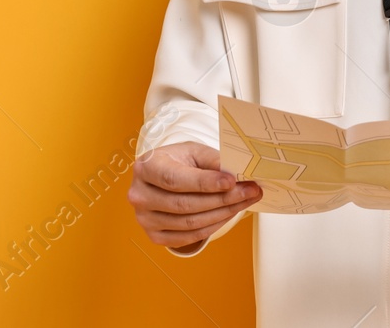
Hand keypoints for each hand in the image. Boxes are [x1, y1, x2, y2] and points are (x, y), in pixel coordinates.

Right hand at [128, 141, 261, 251]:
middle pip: (185, 204)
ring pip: (189, 223)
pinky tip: (230, 213)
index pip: (176, 179)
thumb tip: (238, 172)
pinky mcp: (155, 236)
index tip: (232, 181)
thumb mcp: (195, 152)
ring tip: (246, 200)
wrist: (163, 176)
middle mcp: (140, 195)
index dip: (205, 183)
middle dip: (222, 199)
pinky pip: (190, 236)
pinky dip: (214, 226)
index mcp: (146, 167)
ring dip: (223, 213)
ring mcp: (145, 219)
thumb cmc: (180, 161)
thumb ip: (213, 161)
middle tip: (250, 190)